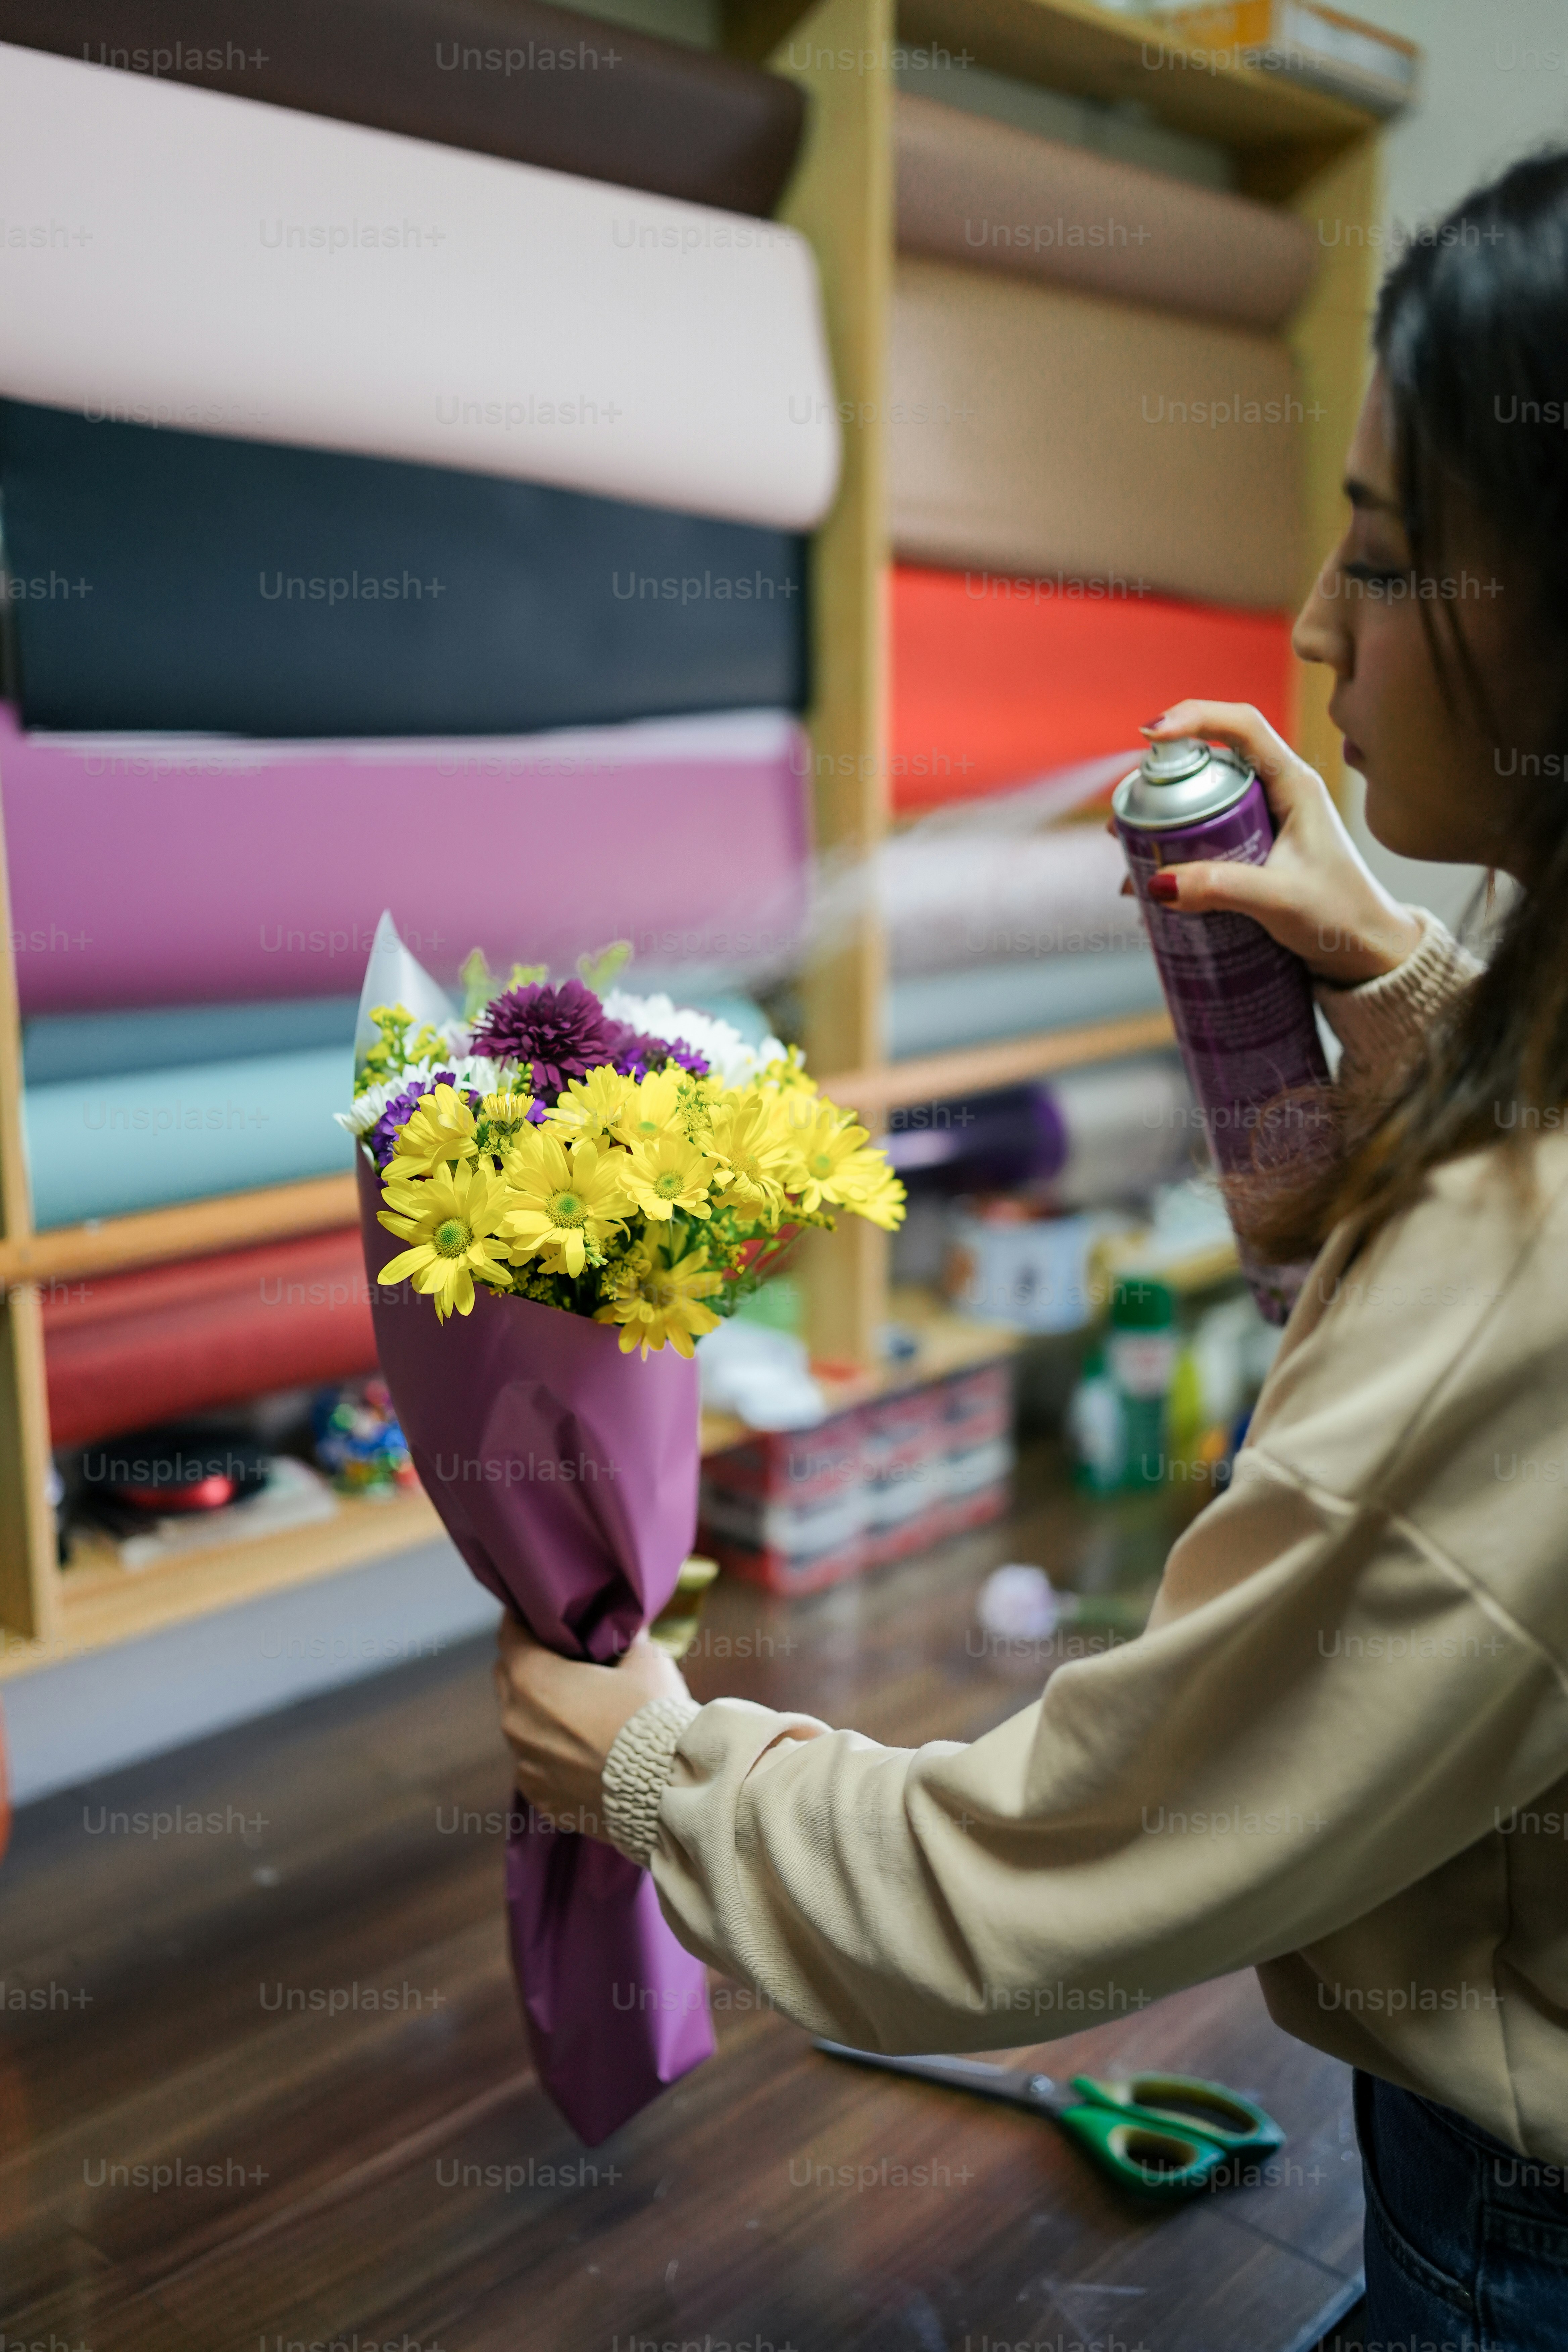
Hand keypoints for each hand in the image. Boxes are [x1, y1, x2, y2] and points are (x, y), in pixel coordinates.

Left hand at [493, 1614, 690, 1839]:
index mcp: (532, 1679)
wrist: (668, 1790)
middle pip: (509, 1678)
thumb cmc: (652, 1715)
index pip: (510, 1634)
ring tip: (578, 1711)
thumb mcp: (645, 1659)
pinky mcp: (540, 1798)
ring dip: (540, 1713)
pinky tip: (583, 1753)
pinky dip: (552, 1755)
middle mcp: (516, 1722)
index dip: (525, 1620)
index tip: (541, 1617)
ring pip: (521, 1724)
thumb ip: (624, 1639)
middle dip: (529, 1665)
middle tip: (563, 1660)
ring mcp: (524, 1764)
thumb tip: (625, 1626)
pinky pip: (535, 1765)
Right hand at [1118, 701, 1423, 986]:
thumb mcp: (1280, 900)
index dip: (1195, 716)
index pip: (1242, 725)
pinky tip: (1155, 883)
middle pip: (1211, 763)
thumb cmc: (1342, 915)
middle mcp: (1278, 792)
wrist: (1368, 951)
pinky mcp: (1255, 849)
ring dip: (1164, 824)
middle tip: (1124, 817)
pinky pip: (1208, 836)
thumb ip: (1221, 888)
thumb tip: (1156, 883)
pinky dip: (1178, 853)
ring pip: (1204, 802)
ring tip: (1130, 854)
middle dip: (1162, 784)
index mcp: (1295, 784)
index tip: (1151, 734)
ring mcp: (1265, 820)